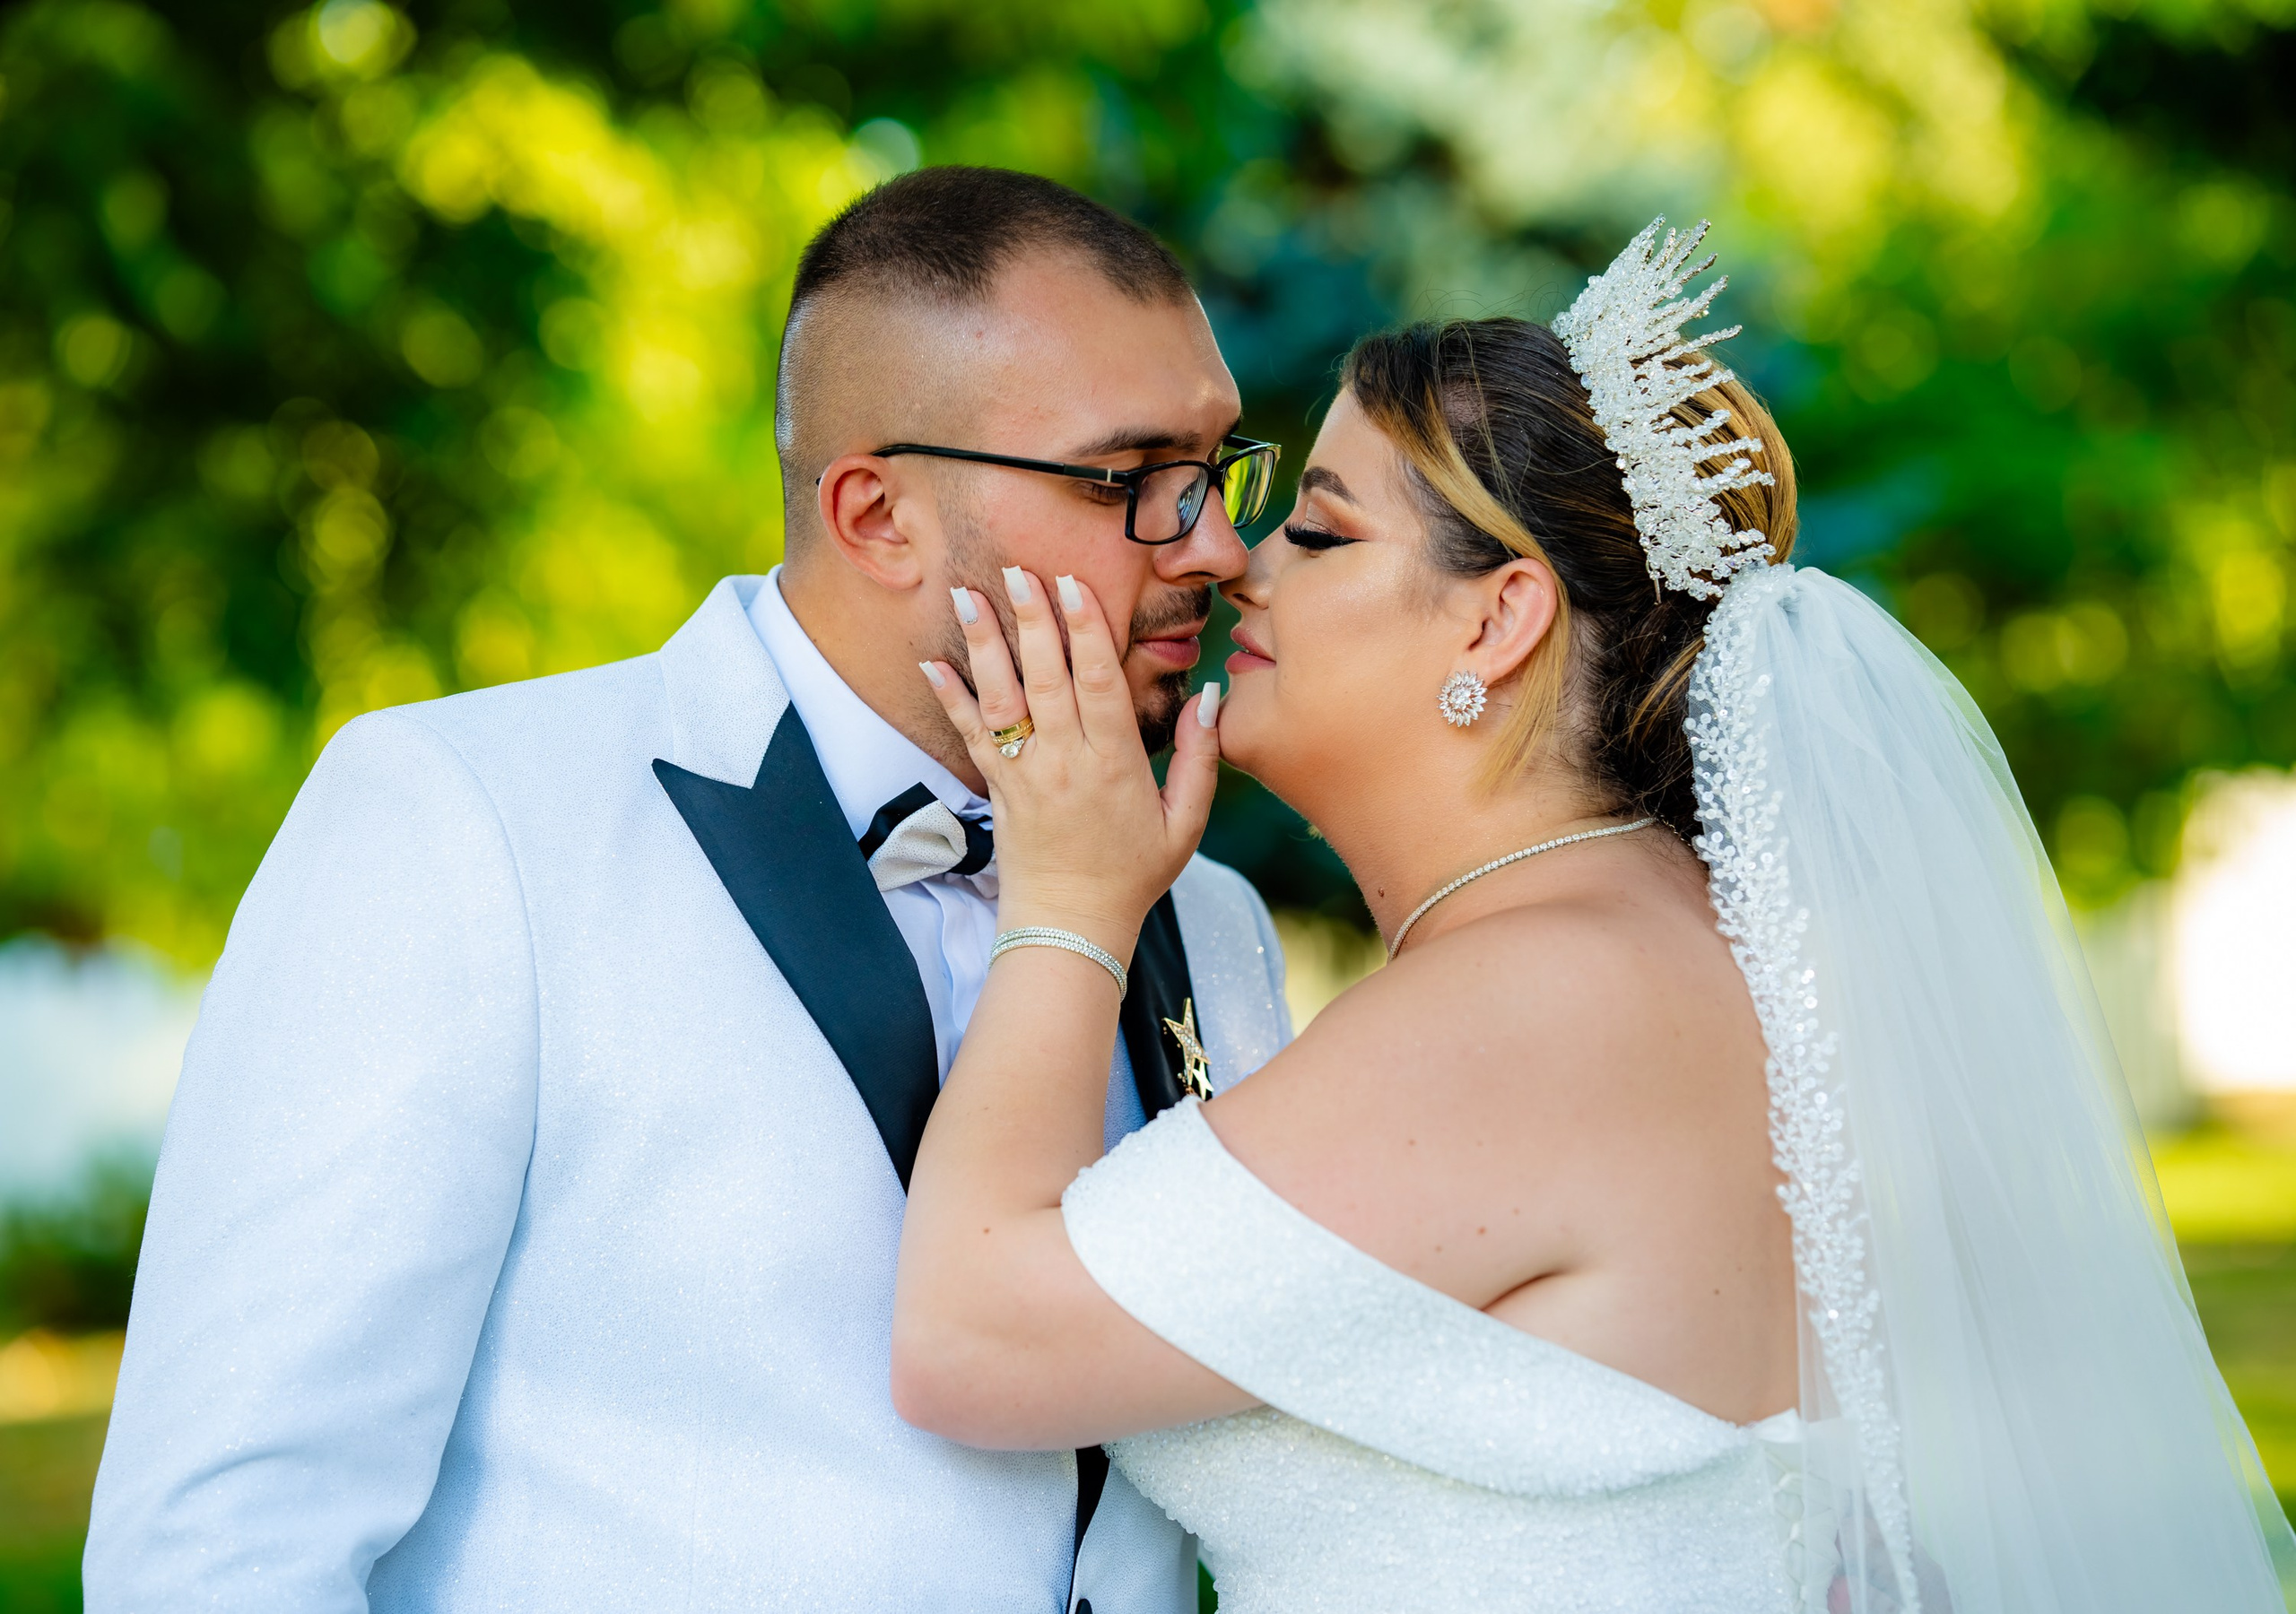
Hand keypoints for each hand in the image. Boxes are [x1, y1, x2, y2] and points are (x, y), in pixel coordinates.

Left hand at [923, 567, 1220, 964]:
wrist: (1070, 925)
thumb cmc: (1133, 874)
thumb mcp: (1185, 823)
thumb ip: (1200, 758)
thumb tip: (1212, 697)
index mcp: (1115, 765)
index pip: (1099, 684)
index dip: (1086, 631)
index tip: (1074, 585)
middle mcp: (1066, 763)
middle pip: (1046, 679)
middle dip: (1032, 620)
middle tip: (1017, 569)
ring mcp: (1026, 775)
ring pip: (1003, 700)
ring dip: (984, 645)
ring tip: (967, 595)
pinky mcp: (998, 789)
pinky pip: (971, 737)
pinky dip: (950, 699)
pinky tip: (930, 662)